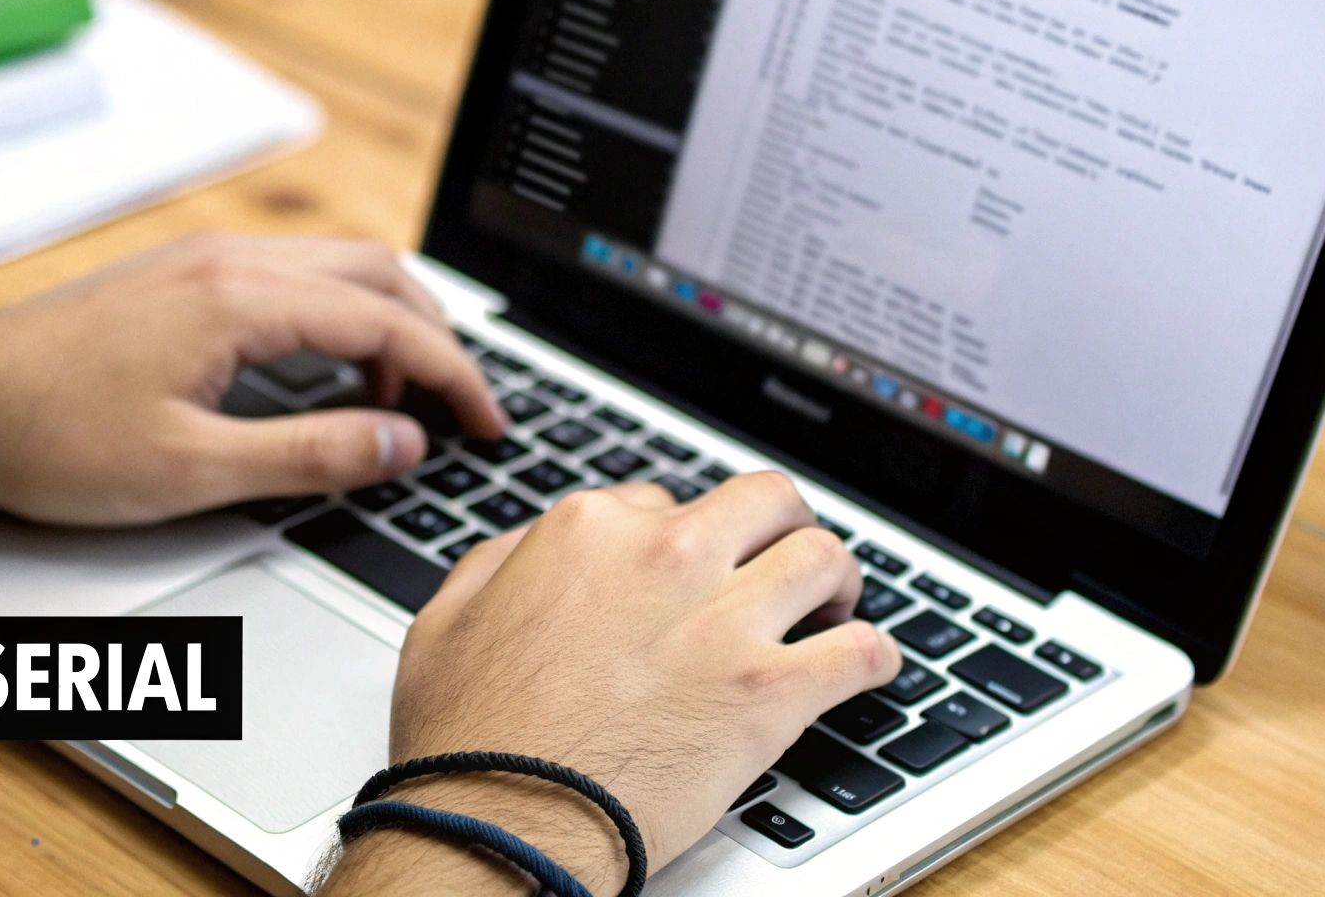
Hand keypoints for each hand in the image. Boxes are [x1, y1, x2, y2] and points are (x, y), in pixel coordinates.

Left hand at [0, 234, 505, 524]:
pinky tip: (332, 374)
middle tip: (462, 413)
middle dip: (437, 341)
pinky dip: (342, 319)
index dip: (454, 379)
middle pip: (380, 277)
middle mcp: (232, 261)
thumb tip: (401, 444)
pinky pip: (296, 277)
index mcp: (242, 300)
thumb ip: (312, 454)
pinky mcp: (183, 276)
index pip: (390, 326)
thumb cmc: (47, 436)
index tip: (488, 425)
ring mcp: (205, 260)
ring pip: (340, 269)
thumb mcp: (192, 470)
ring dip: (390, 326)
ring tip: (404, 403)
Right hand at [323, 476, 902, 895]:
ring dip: (838, 579)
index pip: (667, 501)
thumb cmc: (470, 736)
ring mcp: (725, 620)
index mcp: (591, 530)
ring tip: (833, 606)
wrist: (502, 824)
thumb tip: (536, 542)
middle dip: (782, 524)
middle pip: (765, 500)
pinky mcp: (769, 691)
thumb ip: (500, 559)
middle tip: (784, 559)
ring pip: (824, 556)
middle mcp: (668, 556)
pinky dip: (876, 656)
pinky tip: (870, 664)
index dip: (682, 539)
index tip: (691, 572)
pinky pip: (860, 651)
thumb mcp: (448, 617)